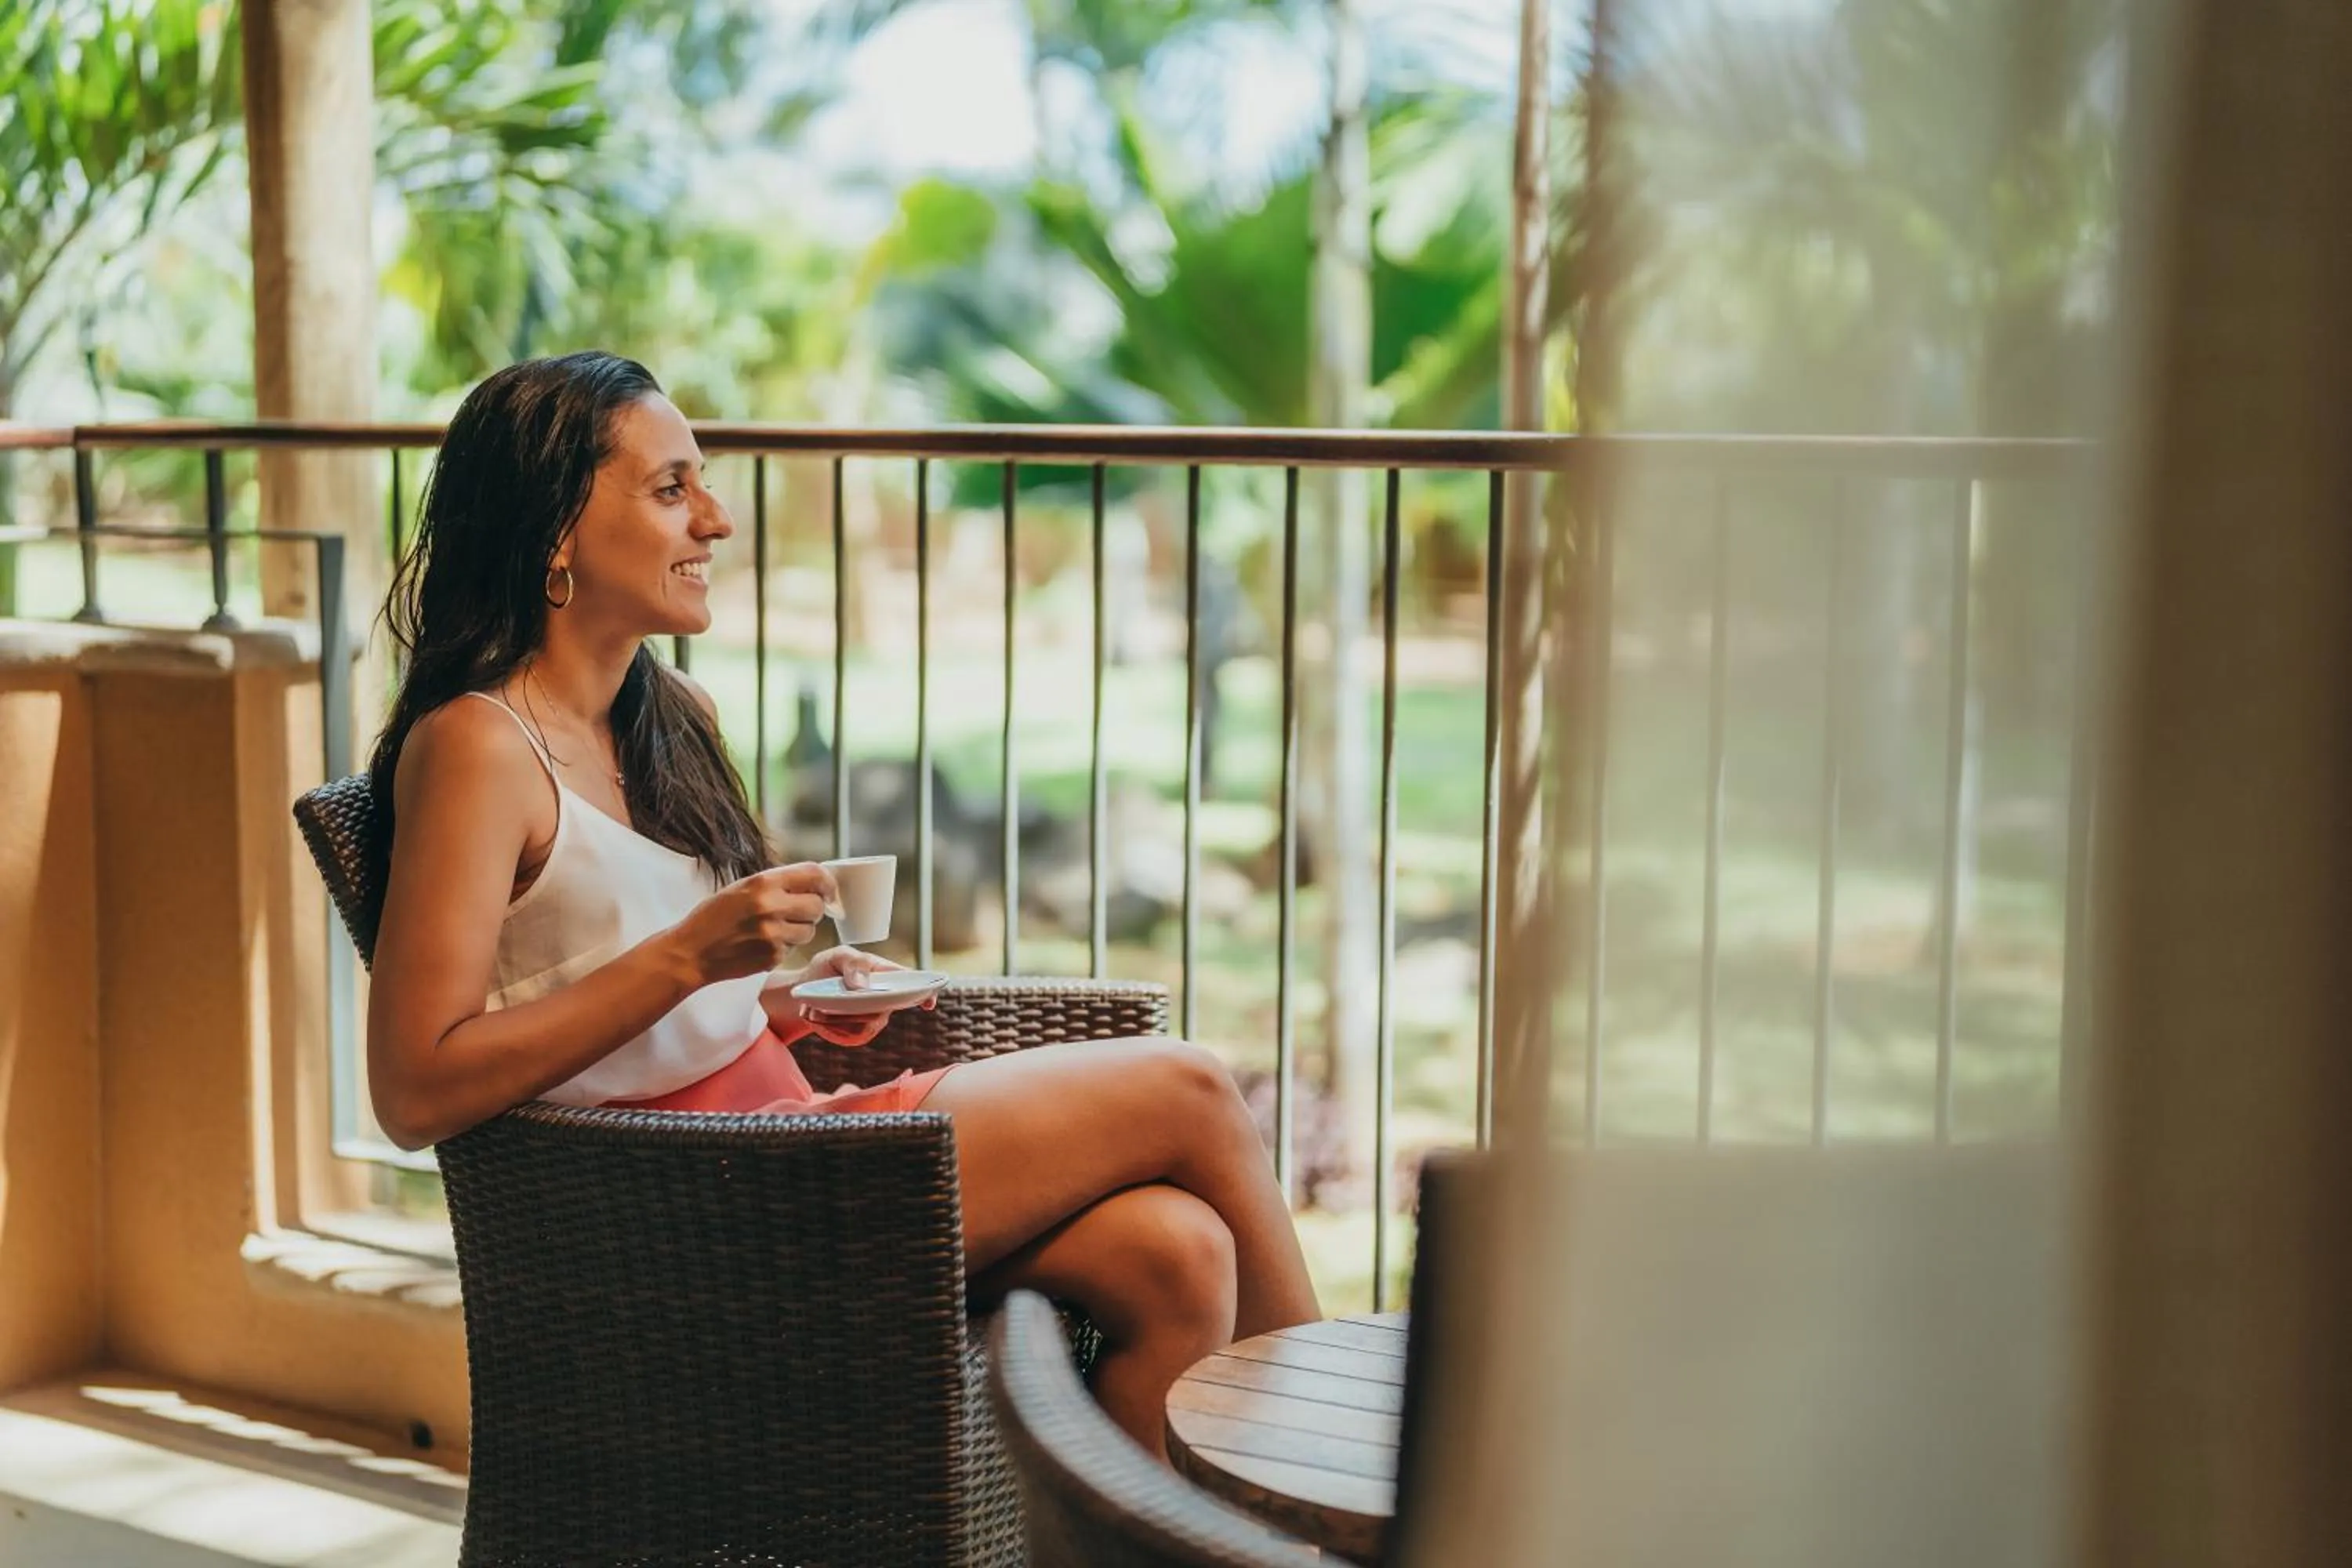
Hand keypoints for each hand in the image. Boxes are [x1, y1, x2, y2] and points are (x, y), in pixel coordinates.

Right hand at [667, 863, 836, 984]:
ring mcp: (773, 935)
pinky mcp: (773, 957)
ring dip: (800, 929)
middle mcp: (771, 907)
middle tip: (797, 911)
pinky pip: (794, 949)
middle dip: (813, 908)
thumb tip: (816, 883)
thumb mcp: (742, 887)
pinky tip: (763, 943)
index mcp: (763, 883)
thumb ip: (778, 884)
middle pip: (817, 905)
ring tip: (775, 928)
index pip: (814, 874)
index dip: (827, 882)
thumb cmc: (714, 917)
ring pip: (810, 931)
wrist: (691, 951)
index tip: (829, 890)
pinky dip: (785, 946)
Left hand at [783, 946, 936, 1047]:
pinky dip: (829, 1030)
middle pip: (882, 1010)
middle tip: (821, 1004)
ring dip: (834, 1021)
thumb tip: (863, 985)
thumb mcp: (836, 956)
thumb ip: (853, 963)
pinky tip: (816, 1017)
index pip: (912, 984)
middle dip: (851, 1010)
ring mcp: (874, 1018)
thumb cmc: (827, 968)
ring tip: (813, 1009)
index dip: (925, 993)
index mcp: (886, 974)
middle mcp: (885, 999)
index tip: (929, 1003)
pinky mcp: (860, 1035)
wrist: (805, 991)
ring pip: (864, 1027)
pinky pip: (850, 1038)